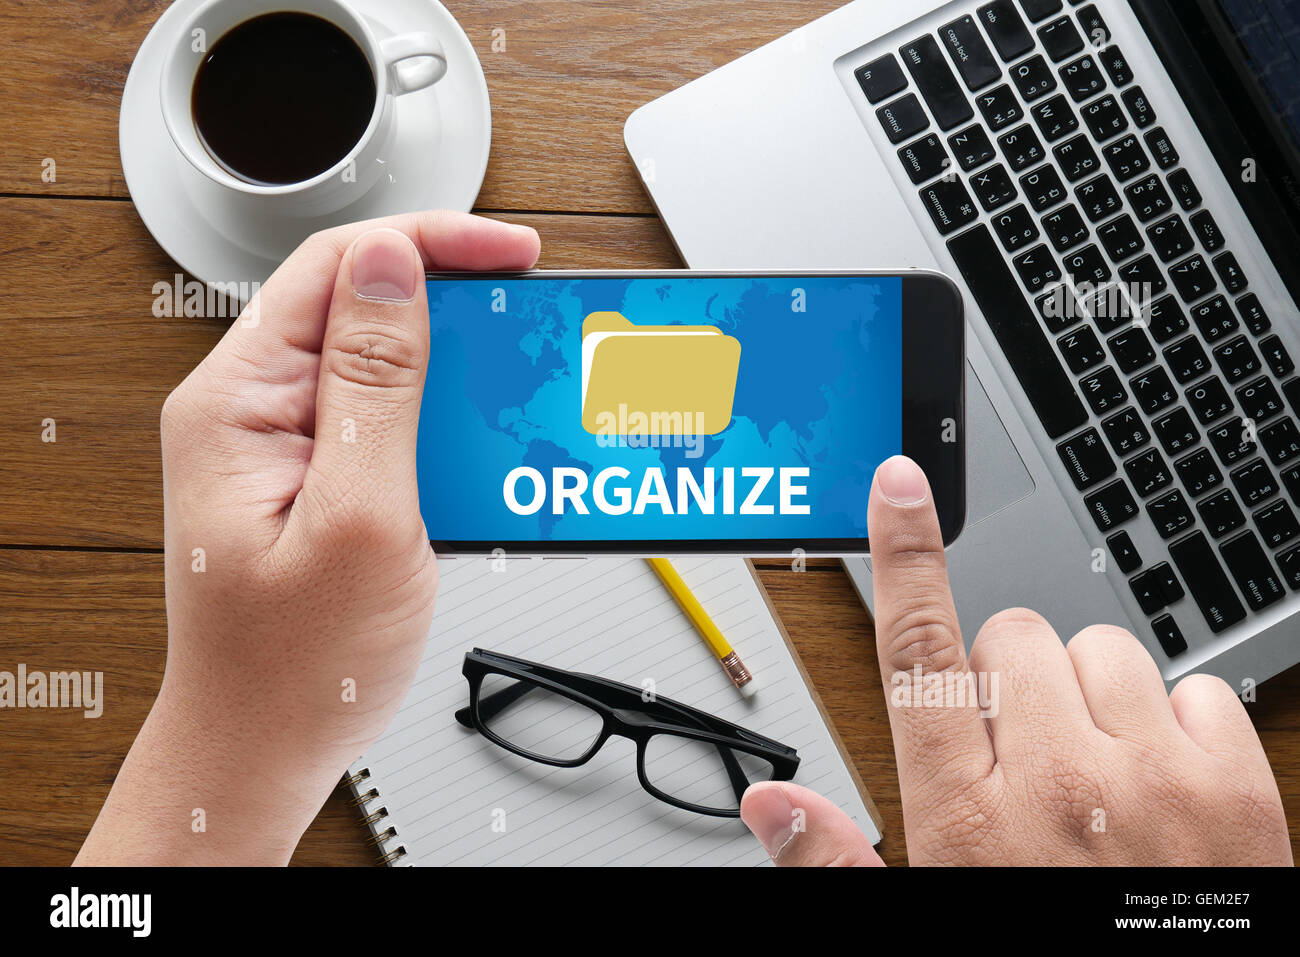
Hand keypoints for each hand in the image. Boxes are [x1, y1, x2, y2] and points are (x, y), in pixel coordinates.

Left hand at [77, 211, 538, 864]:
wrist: (266, 749)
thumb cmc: (293, 666)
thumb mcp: (357, 517)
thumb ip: (377, 386)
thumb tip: (392, 267)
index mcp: (240, 402)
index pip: (337, 267)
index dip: (431, 244)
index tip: (509, 255)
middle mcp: (255, 411)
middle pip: (363, 306)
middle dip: (455, 307)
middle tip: (527, 327)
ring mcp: (285, 445)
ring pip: (385, 364)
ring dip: (458, 376)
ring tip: (516, 400)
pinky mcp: (318, 478)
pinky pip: (389, 422)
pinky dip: (446, 427)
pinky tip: (483, 455)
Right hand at [741, 454, 1291, 865]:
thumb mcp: (920, 916)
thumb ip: (835, 860)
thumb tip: (766, 804)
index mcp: (965, 815)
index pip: (917, 651)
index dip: (904, 554)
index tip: (899, 485)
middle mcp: (1054, 783)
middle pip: (1012, 637)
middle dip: (1011, 679)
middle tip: (1023, 752)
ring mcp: (1148, 779)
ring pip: (1100, 650)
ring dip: (1092, 693)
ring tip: (1094, 769)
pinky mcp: (1231, 786)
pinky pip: (1194, 687)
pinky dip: (1178, 722)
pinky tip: (1160, 781)